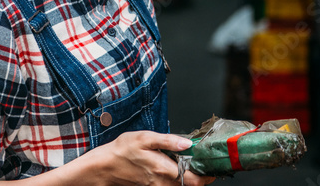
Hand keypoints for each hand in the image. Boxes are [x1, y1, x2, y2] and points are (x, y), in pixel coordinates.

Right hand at [87, 131, 214, 185]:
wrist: (104, 166)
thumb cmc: (123, 150)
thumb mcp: (145, 138)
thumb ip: (168, 141)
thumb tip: (188, 143)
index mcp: (164, 170)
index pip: (195, 181)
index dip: (208, 176)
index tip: (214, 166)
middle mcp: (163, 183)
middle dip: (202, 177)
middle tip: (208, 163)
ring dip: (191, 178)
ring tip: (196, 164)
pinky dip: (180, 180)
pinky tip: (179, 167)